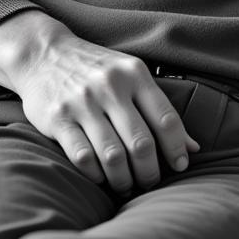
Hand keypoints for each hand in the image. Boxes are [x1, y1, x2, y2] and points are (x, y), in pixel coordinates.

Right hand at [0, 11, 198, 192]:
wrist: (44, 52)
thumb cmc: (98, 69)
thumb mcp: (133, 76)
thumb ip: (160, 109)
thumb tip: (194, 147)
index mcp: (135, 74)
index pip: (165, 118)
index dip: (177, 148)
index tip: (180, 166)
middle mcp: (111, 87)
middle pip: (141, 142)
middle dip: (150, 171)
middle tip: (150, 183)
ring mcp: (83, 103)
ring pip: (112, 155)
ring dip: (123, 179)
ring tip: (127, 186)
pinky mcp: (57, 118)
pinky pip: (82, 157)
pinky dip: (95, 174)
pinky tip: (101, 177)